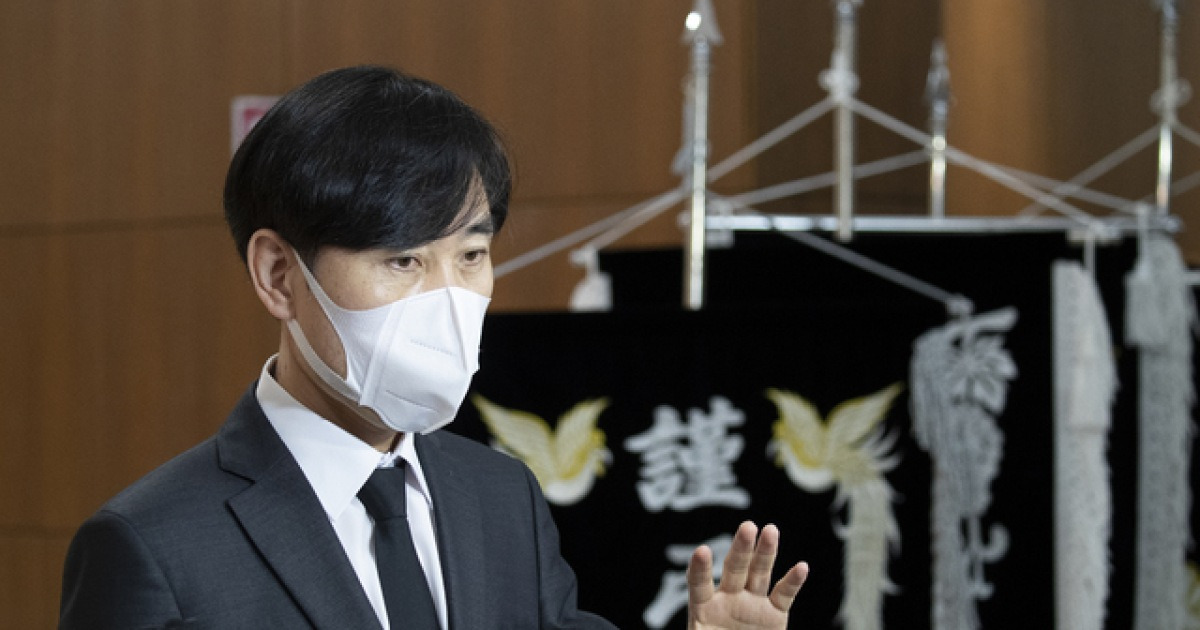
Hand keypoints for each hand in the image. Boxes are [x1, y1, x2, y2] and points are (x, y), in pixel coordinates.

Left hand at [686, 521, 808, 629]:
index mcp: (703, 609)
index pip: (699, 584)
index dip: (700, 570)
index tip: (701, 552)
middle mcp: (728, 600)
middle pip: (734, 569)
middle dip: (740, 549)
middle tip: (747, 526)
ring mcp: (751, 605)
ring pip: (759, 574)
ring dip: (765, 553)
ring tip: (770, 530)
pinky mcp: (774, 616)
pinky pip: (783, 596)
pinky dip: (792, 582)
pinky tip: (801, 567)